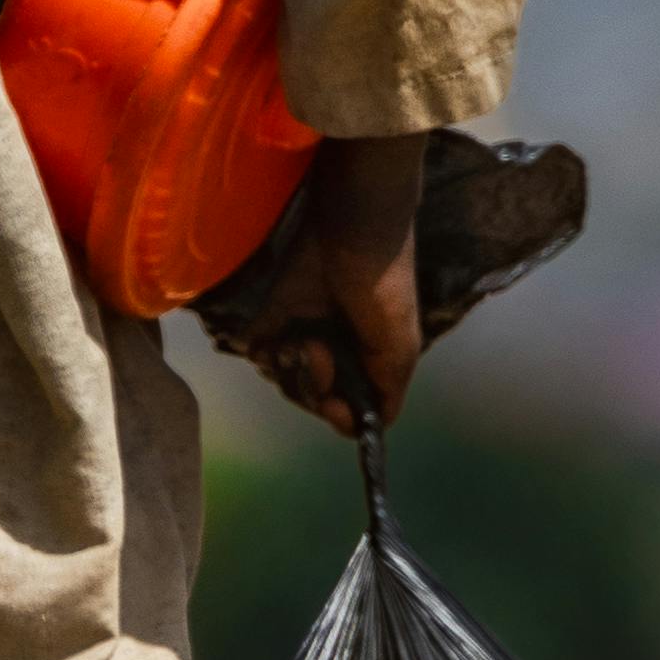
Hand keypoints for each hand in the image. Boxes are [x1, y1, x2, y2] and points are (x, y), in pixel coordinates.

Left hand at [223, 134, 425, 440]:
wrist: (352, 230)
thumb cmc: (385, 286)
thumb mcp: (399, 347)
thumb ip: (387, 390)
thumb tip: (375, 429)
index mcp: (367, 364)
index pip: (346, 412)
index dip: (338, 416)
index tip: (336, 407)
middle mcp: (335, 353)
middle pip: (313, 399)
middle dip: (313, 386)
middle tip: (319, 351)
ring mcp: (303, 335)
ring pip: (286, 380)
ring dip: (292, 368)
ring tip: (303, 340)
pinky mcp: (275, 316)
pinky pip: (260, 354)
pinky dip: (265, 354)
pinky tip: (280, 339)